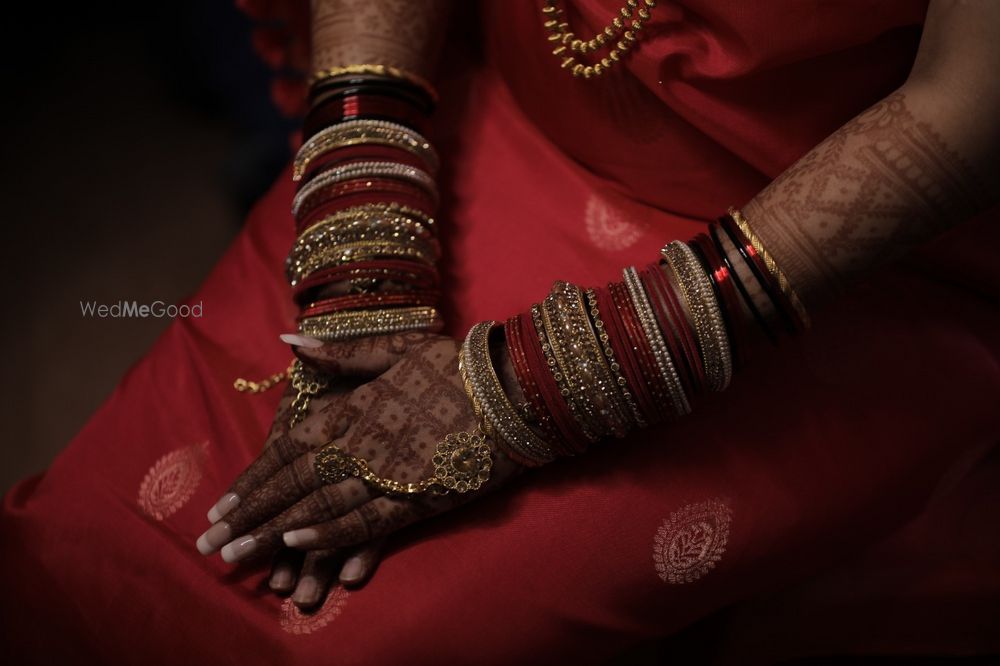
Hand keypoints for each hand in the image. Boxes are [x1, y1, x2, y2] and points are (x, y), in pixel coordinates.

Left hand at [197, 332, 523, 605]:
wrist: (513, 390)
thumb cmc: (454, 366)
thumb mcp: (396, 348)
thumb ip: (342, 352)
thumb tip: (291, 339)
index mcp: (353, 408)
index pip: (288, 449)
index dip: (251, 478)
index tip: (220, 505)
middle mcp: (360, 443)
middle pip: (293, 485)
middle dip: (249, 516)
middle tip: (211, 545)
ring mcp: (387, 474)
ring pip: (319, 508)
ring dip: (275, 533)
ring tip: (239, 556)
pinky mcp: (417, 499)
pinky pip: (366, 522)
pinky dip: (330, 534)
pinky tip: (299, 546)